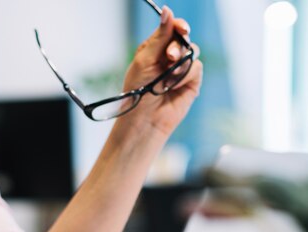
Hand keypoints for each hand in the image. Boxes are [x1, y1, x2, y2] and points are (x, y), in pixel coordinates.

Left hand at [118, 6, 203, 137]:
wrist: (143, 119)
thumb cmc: (137, 91)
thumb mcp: (144, 60)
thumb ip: (159, 36)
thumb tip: (168, 10)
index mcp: (155, 48)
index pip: (171, 29)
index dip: (177, 25)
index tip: (181, 28)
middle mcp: (169, 57)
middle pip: (183, 38)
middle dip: (177, 46)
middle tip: (169, 57)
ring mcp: (181, 69)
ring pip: (192, 52)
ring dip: (178, 64)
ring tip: (165, 79)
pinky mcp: (191, 81)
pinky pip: (196, 68)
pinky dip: (184, 76)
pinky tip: (172, 87)